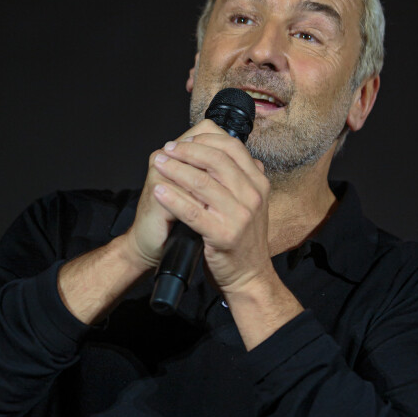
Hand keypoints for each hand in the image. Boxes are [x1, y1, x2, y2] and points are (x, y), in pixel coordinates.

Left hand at [150, 119, 271, 295]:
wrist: (249, 276)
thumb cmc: (243, 240)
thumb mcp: (250, 204)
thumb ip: (240, 178)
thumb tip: (221, 149)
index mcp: (259, 184)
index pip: (233, 148)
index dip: (205, 140)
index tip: (184, 141)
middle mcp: (253, 196)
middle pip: (216, 160)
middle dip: (187, 151)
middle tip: (168, 150)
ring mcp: (239, 216)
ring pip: (202, 182)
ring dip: (175, 170)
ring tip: (158, 164)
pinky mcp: (223, 235)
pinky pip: (192, 211)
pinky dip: (173, 199)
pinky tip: (159, 191)